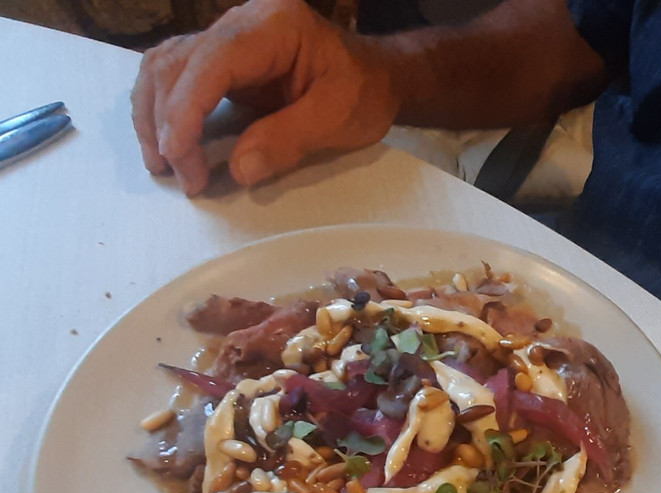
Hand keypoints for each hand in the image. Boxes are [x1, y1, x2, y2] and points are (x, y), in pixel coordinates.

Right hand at [131, 0, 397, 194]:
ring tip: (161, 164)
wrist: (378, 78)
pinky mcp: (223, 59)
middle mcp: (241, 21)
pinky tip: (166, 144)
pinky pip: (176, 75)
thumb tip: (238, 170)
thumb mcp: (337, 119)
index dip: (185, 111)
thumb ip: (288, 141)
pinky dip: (164, 110)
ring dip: (154, 115)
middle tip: (179, 176)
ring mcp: (228, 35)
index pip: (211, 62)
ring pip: (165, 65)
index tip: (178, 158)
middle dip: (167, 122)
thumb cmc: (365, 94)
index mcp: (273, 25)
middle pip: (178, 62)